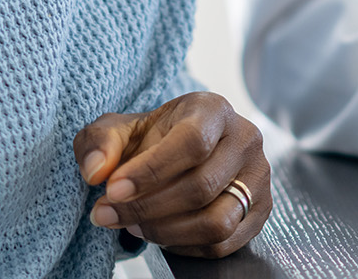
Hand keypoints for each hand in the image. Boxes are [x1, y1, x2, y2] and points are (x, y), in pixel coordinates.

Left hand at [74, 91, 269, 258]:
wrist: (177, 153)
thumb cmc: (150, 140)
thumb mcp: (117, 131)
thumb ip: (99, 143)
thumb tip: (97, 172)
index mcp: (213, 110)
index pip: (191, 143)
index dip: (150, 171)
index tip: (112, 190)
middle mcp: (244, 140)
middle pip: (201, 187)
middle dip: (147, 208)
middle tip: (107, 213)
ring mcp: (257, 178)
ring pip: (217, 221)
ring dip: (165, 232)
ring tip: (132, 224)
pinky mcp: (260, 211)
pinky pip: (223, 244)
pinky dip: (184, 247)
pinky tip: (159, 234)